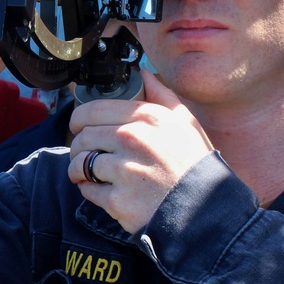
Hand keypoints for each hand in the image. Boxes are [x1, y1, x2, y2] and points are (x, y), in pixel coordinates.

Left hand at [68, 71, 213, 232]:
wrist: (205, 209)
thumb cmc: (194, 165)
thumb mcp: (186, 123)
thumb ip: (162, 95)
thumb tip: (143, 73)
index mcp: (147, 117)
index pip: (93, 109)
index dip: (79, 119)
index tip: (78, 126)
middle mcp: (133, 139)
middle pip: (83, 137)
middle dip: (79, 146)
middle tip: (85, 153)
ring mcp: (124, 170)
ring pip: (80, 163)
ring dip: (78, 169)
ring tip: (87, 174)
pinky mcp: (118, 200)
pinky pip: (88, 190)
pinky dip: (90, 191)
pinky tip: (103, 190)